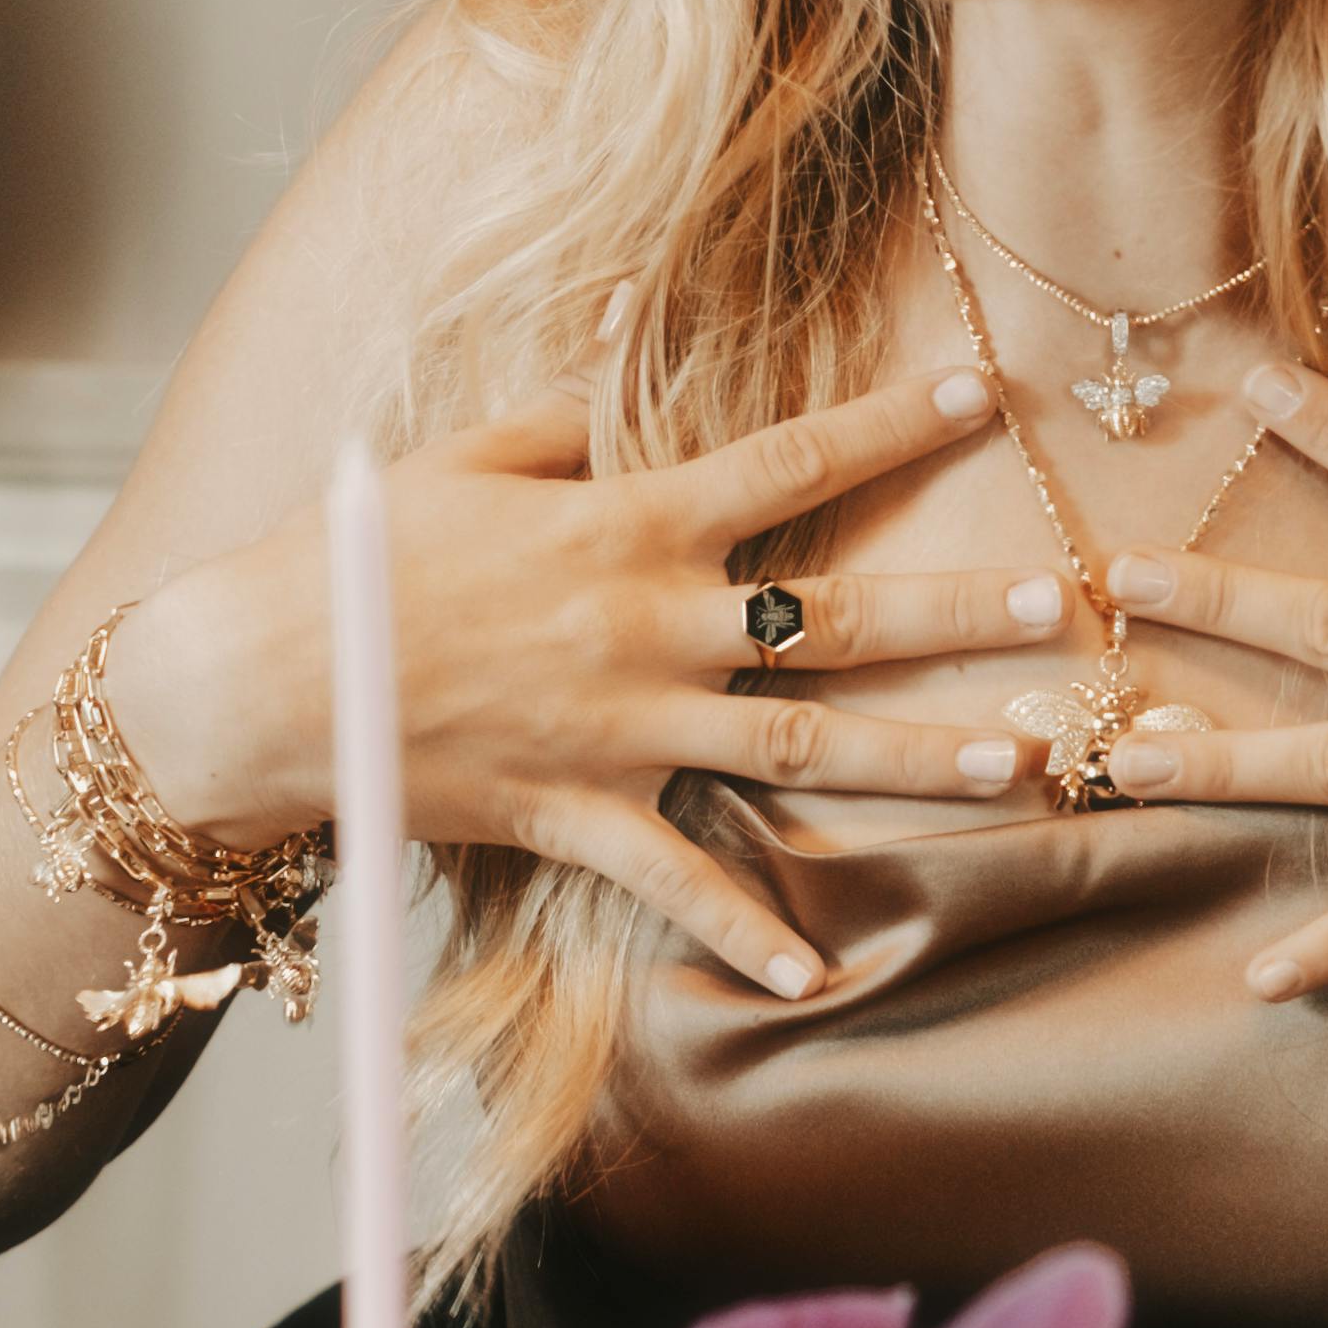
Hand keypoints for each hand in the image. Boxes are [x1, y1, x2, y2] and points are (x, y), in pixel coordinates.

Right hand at [115, 359, 1110, 1004]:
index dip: (890, 424)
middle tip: (1068, 603)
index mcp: (626, 523)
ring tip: (1026, 762)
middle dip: (960, 609)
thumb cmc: (361, 555)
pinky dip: (744, 932)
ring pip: (801, 745)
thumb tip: (636, 353)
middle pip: (836, 617)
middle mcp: (647, 627)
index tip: (986, 393)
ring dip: (920, 757)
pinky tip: (819, 974)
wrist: (259, 681)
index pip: (788, 463)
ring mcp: (623, 729)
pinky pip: (679, 881)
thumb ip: (570, 413)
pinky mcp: (580, 815)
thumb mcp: (468, 455)